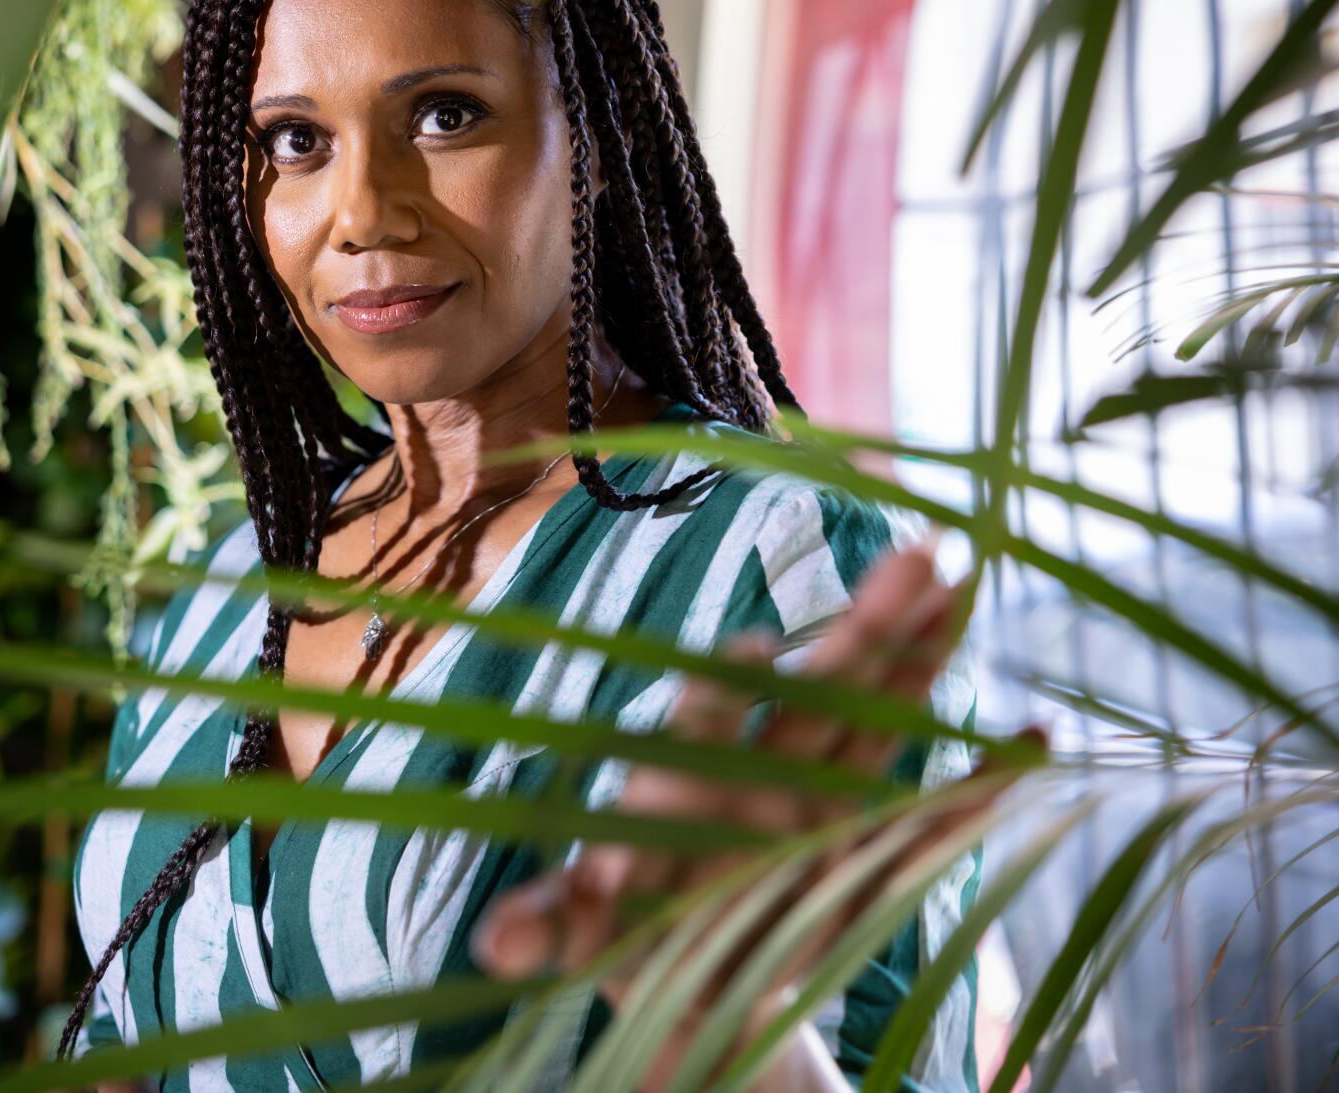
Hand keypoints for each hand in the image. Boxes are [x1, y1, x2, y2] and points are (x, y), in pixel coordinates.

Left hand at [471, 545, 1019, 1091]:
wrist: (675, 973)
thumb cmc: (612, 929)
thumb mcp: (575, 937)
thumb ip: (546, 929)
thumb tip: (496, 944)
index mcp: (679, 778)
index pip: (702, 717)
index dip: (722, 687)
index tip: (743, 647)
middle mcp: (754, 773)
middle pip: (815, 690)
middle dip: (863, 630)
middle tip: (919, 555)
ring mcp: (813, 802)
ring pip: (874, 718)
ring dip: (919, 658)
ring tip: (964, 584)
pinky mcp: (856, 852)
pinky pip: (926, 816)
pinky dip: (979, 789)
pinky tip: (1032, 741)